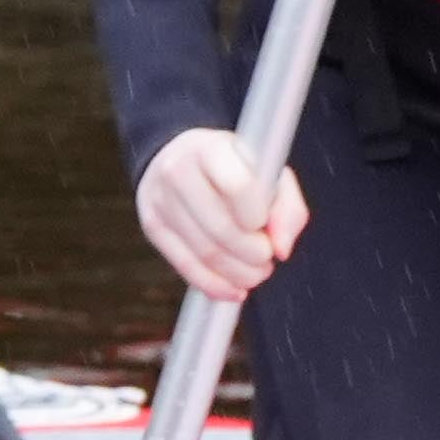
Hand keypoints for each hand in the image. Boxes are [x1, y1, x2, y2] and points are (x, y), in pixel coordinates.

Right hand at [135, 125, 307, 301]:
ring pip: (204, 251)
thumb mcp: (268, 172)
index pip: (237, 187)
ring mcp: (160, 200)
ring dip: (237, 273)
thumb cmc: (235, 166)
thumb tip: (282, 251)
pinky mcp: (152, 226)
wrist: (179, 156)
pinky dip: (213, 285)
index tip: (264, 225)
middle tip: (267, 261)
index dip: (257, 216)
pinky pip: (184, 265)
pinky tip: (233, 291)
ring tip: (256, 275)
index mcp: (211, 148)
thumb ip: (287, 208)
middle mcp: (178, 171)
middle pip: (220, 227)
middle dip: (253, 254)